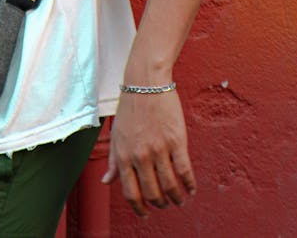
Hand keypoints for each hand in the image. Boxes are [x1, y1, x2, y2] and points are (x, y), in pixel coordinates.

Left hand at [102, 89, 195, 216]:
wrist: (146, 82)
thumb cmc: (130, 108)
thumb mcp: (116, 135)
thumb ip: (112, 161)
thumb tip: (105, 182)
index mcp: (123, 156)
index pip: (130, 193)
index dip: (139, 208)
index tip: (146, 214)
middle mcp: (140, 156)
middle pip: (152, 193)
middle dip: (160, 204)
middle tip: (166, 205)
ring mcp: (159, 149)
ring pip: (170, 186)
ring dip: (177, 198)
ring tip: (180, 200)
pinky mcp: (176, 141)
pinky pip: (185, 171)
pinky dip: (189, 185)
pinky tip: (191, 189)